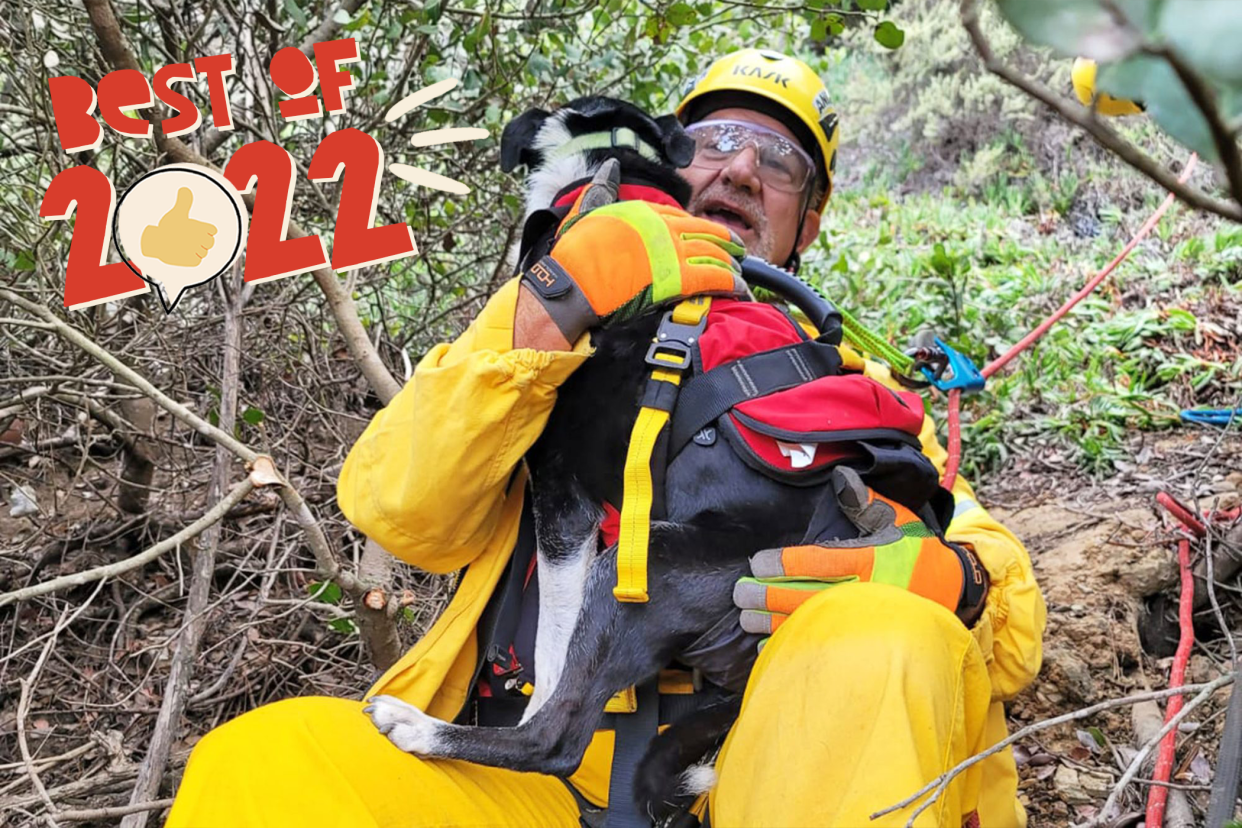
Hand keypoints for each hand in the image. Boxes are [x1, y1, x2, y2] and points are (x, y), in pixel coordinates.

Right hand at [141, 187, 217, 266]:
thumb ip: (184, 202)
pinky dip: (193, 258)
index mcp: (198, 226)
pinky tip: (186, 253)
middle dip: (203, 241)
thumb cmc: (166, 227)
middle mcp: (199, 238)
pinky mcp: (190, 260)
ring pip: (204, 252)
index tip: (197, 230)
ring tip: (187, 245)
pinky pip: (198, 260)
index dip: (206, 230)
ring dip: (197, 250)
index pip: (212, 230)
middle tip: (191, 239)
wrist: (154, 242)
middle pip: (210, 242)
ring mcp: (195, 250)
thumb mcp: (177, 213)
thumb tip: (185, 189)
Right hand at [520, 161, 745, 344]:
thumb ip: (603, 188)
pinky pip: (714, 278)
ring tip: (741, 273)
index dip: (702, 227)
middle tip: (738, 251)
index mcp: (645, 212)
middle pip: (705, 232)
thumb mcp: (587, 210)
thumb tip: (610, 166)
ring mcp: (673, 252)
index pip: (682, 217)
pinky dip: (731, 282)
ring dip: (731, 264)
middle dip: (725, 242)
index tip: (712, 235)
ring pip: (714, 255)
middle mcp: (663, 228)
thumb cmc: (574, 254)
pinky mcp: (678, 279)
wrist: (573, 284)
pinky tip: (739, 287)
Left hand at [734, 466, 988, 641]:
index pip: (817, 562)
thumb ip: (866, 502)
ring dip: (772, 623)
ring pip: (809, 624)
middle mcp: (863, 595)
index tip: (757, 563)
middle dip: (768, 595)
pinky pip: (823, 647)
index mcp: (870, 561)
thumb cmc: (921, 555)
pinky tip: (769, 647)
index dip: (784, 563)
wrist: (956, 595)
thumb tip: (839, 477)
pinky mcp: (863, 643)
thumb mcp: (900, 522)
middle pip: (805, 596)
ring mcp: (862, 623)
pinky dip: (794, 647)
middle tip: (739, 594)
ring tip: (744, 619)